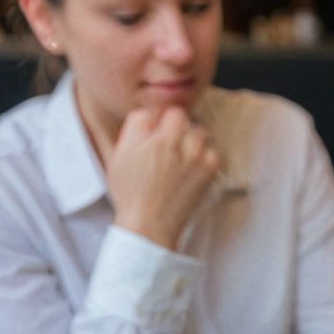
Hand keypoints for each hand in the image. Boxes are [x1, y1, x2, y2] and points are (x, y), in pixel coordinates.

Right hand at [108, 107, 220, 250]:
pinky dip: (207, 156)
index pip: (158, 109)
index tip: (160, 128)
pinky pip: (214, 152)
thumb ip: (135, 128)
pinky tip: (195, 167)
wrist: (150, 225)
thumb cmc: (131, 194)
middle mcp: (170, 144)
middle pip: (180, 115)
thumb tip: (152, 113)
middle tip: (172, 142)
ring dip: (194, 139)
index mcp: (146, 138)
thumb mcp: (120, 156)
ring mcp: (192, 157)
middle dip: (177, 126)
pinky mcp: (207, 171)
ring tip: (184, 155)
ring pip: (199, 131)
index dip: (160, 118)